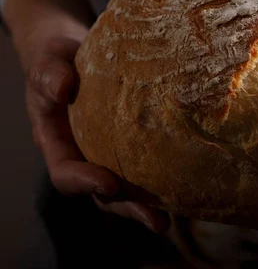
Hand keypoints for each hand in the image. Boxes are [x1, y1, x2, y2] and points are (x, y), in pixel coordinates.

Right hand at [5, 0, 169, 232]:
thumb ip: (49, 74)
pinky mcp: (133, 144)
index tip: (110, 185)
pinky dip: (165, 176)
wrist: (74, 55)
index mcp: (58, 144)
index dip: (85, 184)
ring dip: (149, 202)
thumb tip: (62, 87)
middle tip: (156, 220)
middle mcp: (84, 156)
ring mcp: (109, 153)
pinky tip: (192, 181)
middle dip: (128, 208)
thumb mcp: (47, 63)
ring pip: (128, 186)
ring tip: (175, 217)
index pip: (66, 173)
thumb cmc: (57, 61)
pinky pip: (147, 164)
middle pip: (102, 193)